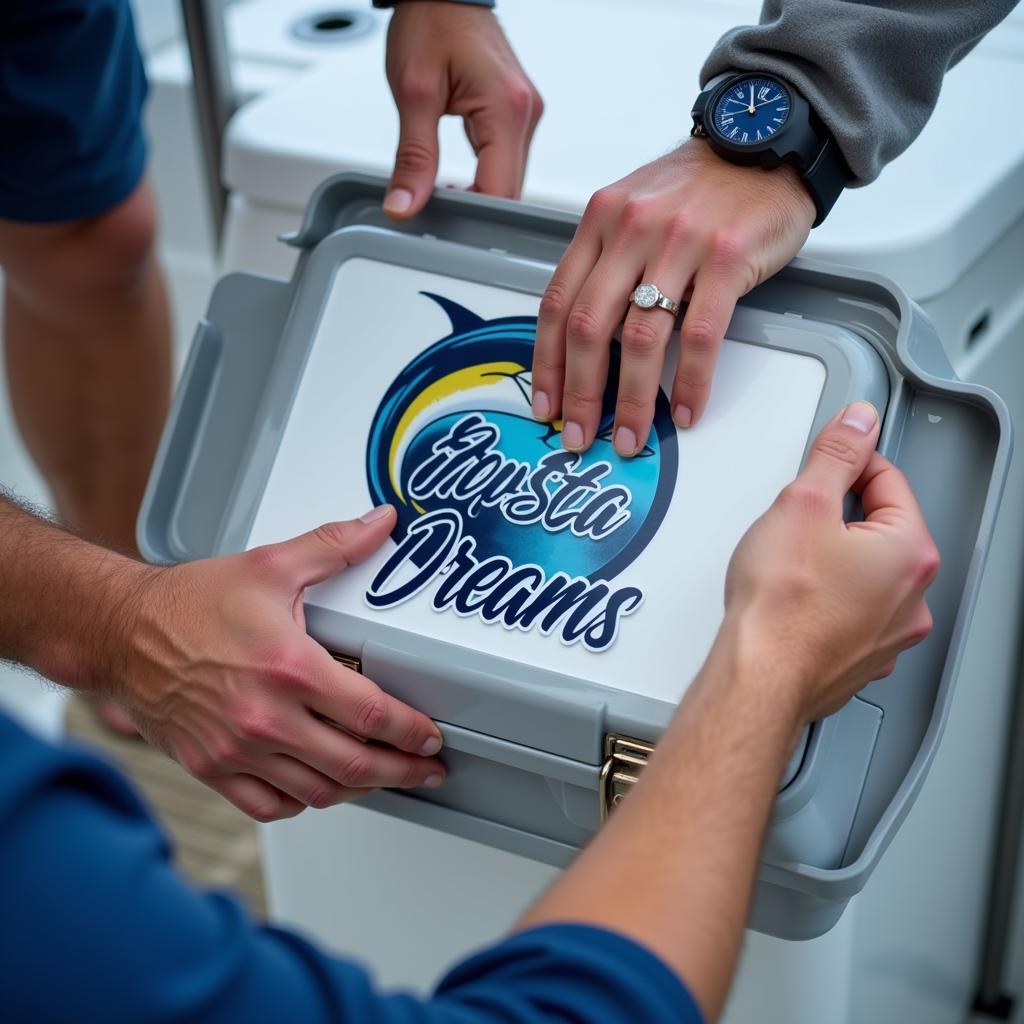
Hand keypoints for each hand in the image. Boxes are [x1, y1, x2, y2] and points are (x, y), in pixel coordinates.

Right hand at [119, 506, 445, 821]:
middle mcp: (264, 717)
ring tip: (384, 777)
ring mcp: (237, 750)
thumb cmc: (190, 603)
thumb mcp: (272, 566)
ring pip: (317, 792)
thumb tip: (380, 524)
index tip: (431, 737)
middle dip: (402, 770)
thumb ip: (334, 546)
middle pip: (354, 764)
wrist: (121, 631)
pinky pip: (270, 806)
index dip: (413, 731)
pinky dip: (304, 801)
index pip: (372, 714)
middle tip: (425, 770)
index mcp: (288, 668)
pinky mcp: (212, 768)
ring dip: (360, 789)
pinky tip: (321, 786)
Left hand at [382, 1, 542, 216]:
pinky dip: (481, 177)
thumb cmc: (432, 20)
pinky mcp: (517, 115)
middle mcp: (525, 114)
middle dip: (473, 208)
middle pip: (509, 192)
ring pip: (508, 181)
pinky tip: (456, 179)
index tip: (441, 224)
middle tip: (434, 212)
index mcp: (506, 109)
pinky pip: (505, 162)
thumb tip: (405, 204)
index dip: (471, 216)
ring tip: (440, 192)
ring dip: (477, 193)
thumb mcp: (413, 93)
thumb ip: (413, 157)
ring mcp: (525, 115)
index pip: (499, 191)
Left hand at [530, 139, 814, 455]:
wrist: (766, 141)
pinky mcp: (725, 257)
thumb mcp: (635, 209)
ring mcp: (678, 241)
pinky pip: (700, 336)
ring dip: (632, 401)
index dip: (547, 362)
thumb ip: (607, 263)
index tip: (545, 403)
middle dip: (580, 393)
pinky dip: (690, 382)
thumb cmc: (701, 186)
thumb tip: (584, 339)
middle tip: (578, 436)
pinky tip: (685, 410)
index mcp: (600, 221)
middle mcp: (630, 228)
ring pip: (640, 338)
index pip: (559, 303)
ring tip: (631, 437)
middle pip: (590, 327)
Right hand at [722, 401, 939, 725]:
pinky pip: (849, 614)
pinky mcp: (860, 660)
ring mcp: (889, 635)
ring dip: (833, 562)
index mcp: (910, 552)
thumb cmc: (781, 605)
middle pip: (878, 529)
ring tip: (791, 567)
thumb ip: (836, 454)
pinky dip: (827, 603)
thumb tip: (858, 424)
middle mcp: (912, 598)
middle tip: (796, 525)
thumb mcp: (804, 502)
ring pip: (864, 575)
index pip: (888, 482)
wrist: (760, 675)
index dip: (848, 465)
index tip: (824, 466)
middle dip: (837, 518)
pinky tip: (795, 602)